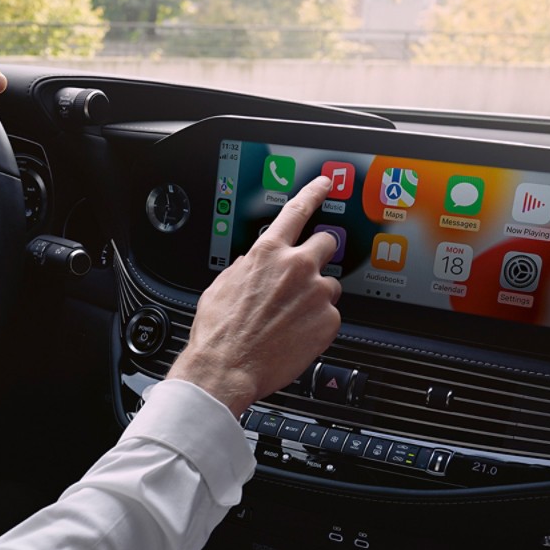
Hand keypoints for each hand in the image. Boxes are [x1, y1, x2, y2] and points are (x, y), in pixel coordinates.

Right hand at [167, 177, 341, 416]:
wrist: (226, 367)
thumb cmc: (219, 331)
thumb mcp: (223, 285)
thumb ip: (247, 266)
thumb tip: (255, 262)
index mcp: (268, 253)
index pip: (298, 210)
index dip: (314, 192)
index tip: (326, 182)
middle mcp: (297, 267)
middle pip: (327, 243)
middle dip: (319, 256)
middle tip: (306, 276)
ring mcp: (316, 294)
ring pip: (330, 285)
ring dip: (316, 297)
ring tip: (292, 318)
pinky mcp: (329, 322)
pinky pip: (330, 317)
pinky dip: (317, 326)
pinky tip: (296, 336)